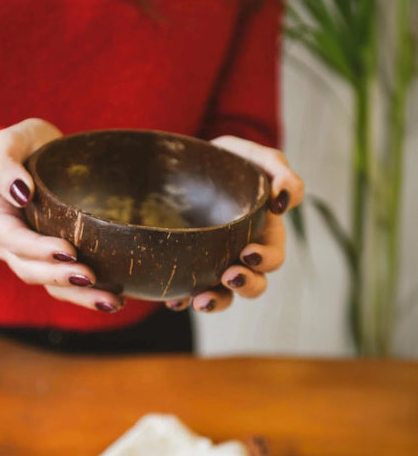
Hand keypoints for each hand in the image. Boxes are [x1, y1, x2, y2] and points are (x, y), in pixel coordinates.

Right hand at [0, 118, 124, 313]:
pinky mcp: (52, 259)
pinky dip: (86, 294)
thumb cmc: (24, 145)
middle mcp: (8, 242)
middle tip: (90, 276)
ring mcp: (30, 255)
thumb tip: (21, 193)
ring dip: (78, 295)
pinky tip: (114, 299)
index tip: (68, 250)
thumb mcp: (9, 142)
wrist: (39, 155)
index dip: (37, 250)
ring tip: (110, 301)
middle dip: (59, 277)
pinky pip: (65, 283)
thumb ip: (5, 162)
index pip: (11, 239)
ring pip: (49, 284)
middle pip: (29, 269)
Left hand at [165, 135, 303, 312]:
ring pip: (222, 294)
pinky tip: (173, 301)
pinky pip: (186, 289)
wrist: (193, 160)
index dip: (264, 261)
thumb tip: (284, 202)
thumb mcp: (259, 158)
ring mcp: (213, 260)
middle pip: (252, 283)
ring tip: (200, 301)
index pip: (272, 258)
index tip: (248, 253)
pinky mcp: (187, 261)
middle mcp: (240, 253)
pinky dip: (182, 300)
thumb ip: (280, 174)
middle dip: (244, 285)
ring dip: (216, 301)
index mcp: (262, 233)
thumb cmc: (233, 160)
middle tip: (228, 275)